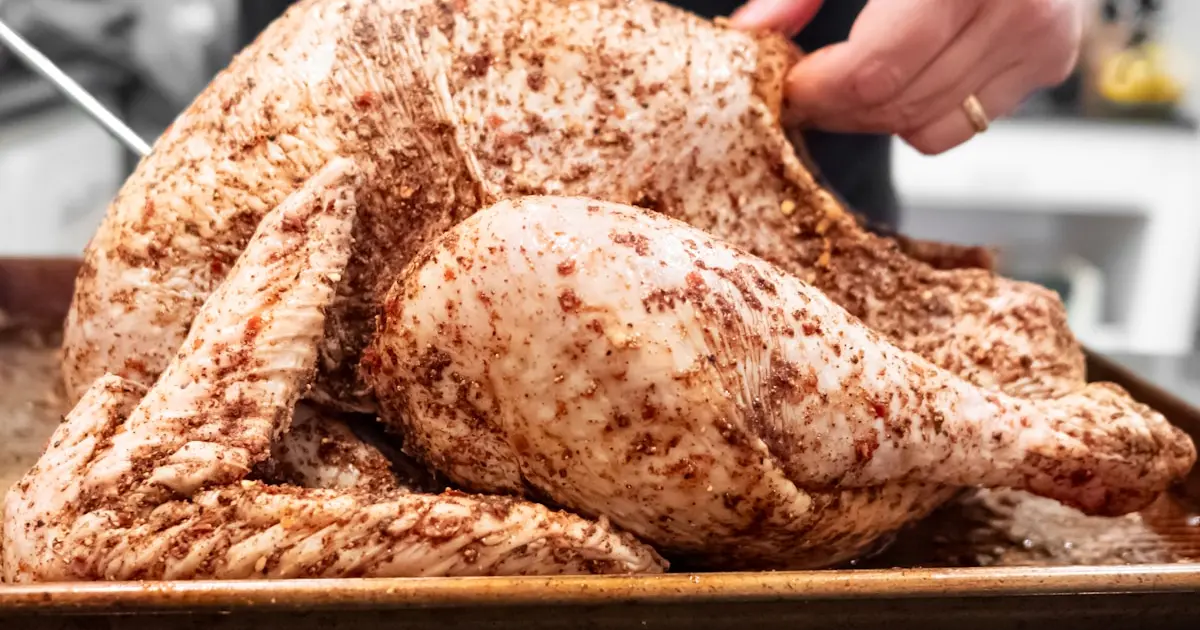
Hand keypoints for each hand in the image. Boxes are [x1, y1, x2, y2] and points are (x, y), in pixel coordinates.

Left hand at [731, 0, 1084, 154]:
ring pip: (925, 126)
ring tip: (849, 81)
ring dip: (873, 115)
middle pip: (894, 104)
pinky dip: (923, 111)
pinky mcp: (1050, 61)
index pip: (871, 71)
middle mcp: (1014, 5)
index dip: (817, 89)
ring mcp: (1039, 38)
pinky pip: (963, 123)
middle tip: (806, 89)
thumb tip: (754, 30)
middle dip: (836, 107)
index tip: (788, 84)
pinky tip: (906, 72)